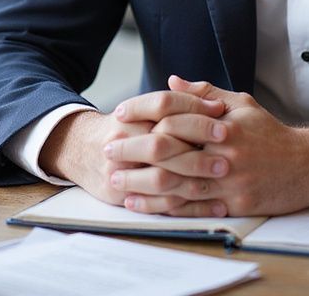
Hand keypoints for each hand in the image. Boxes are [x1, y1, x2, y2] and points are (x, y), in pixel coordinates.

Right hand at [39, 95, 224, 205]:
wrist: (81, 150)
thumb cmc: (125, 128)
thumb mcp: (144, 109)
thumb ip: (179, 102)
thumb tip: (215, 103)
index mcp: (131, 114)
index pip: (164, 103)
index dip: (193, 105)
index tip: (220, 110)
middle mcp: (123, 138)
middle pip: (163, 139)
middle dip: (197, 140)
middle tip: (226, 140)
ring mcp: (121, 169)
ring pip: (161, 176)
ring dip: (195, 175)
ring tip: (223, 172)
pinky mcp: (122, 195)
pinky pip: (160, 205)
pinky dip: (190, 207)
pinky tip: (216, 203)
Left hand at [110, 76, 308, 216]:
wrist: (307, 164)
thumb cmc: (269, 131)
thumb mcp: (240, 102)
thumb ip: (204, 93)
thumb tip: (171, 79)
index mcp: (222, 122)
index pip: (174, 114)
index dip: (143, 113)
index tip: (121, 114)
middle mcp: (223, 151)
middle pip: (169, 150)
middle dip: (134, 150)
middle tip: (109, 149)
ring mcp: (229, 180)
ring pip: (177, 184)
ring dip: (142, 183)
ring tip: (117, 180)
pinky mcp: (235, 204)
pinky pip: (194, 208)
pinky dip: (165, 207)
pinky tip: (144, 203)